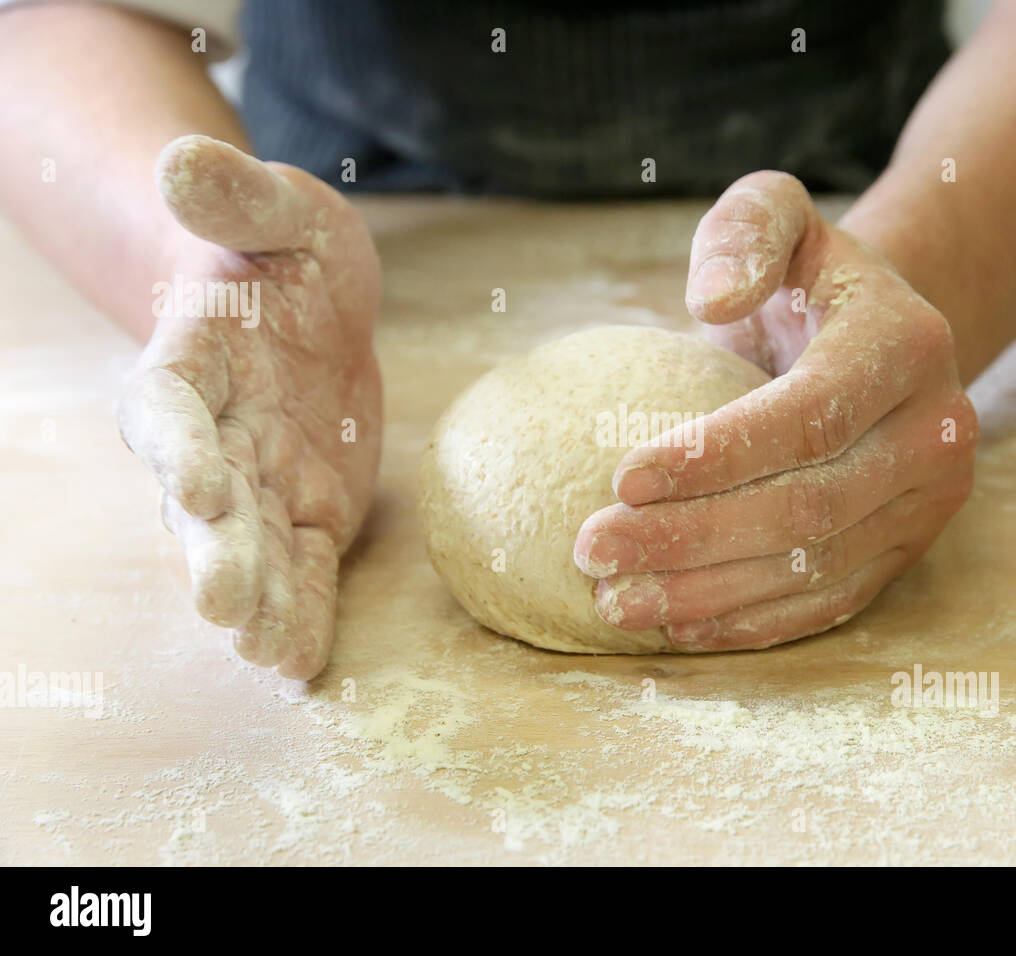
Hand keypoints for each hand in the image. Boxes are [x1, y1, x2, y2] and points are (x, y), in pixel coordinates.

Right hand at [117, 135, 381, 677]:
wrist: (312, 305)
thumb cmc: (286, 254)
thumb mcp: (282, 209)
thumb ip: (237, 193)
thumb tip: (182, 159)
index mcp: (191, 363)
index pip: (170, 409)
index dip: (177, 447)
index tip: (195, 483)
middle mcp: (213, 436)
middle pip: (203, 500)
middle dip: (213, 550)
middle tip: (223, 605)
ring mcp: (259, 482)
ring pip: (251, 548)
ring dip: (256, 598)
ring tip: (263, 650)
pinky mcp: (308, 511)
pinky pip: (303, 566)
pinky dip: (302, 610)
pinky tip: (300, 663)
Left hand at [574, 171, 977, 650]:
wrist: (883, 337)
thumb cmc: (808, 278)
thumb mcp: (776, 217)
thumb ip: (743, 233)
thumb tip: (712, 300)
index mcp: (906, 345)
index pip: (807, 416)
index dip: (714, 456)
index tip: (620, 479)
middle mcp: (937, 430)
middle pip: (808, 507)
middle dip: (691, 538)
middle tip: (593, 551)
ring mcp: (928, 501)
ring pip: (815, 569)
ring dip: (709, 595)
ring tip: (614, 602)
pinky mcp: (907, 549)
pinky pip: (830, 602)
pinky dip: (751, 623)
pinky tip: (677, 626)